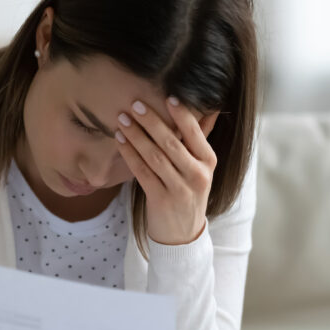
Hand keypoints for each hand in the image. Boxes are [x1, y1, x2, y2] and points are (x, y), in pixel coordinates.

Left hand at [114, 97, 217, 245]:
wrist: (183, 234)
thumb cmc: (189, 192)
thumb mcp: (200, 167)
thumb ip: (199, 138)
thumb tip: (210, 107)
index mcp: (208, 161)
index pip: (195, 134)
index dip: (182, 115)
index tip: (168, 96)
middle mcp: (197, 175)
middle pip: (171, 143)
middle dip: (151, 122)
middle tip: (135, 104)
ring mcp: (179, 189)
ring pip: (154, 157)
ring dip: (136, 136)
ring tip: (122, 119)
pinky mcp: (160, 200)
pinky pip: (142, 172)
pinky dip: (130, 155)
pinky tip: (120, 141)